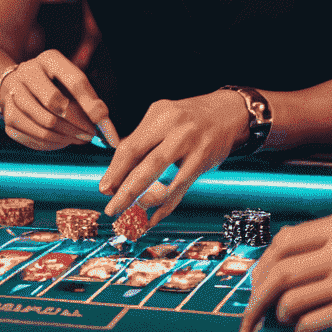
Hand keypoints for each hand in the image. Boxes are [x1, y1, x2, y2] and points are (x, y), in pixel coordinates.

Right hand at [0, 49, 118, 151]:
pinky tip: (63, 141)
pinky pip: (33, 137)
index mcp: (49, 59)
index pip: (74, 81)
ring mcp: (13, 94)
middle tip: (91, 135)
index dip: (91, 104)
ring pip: (44, 124)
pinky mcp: (7, 116)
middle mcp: (28, 72)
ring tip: (80, 139)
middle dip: (77, 124)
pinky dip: (52, 144)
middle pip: (55, 103)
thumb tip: (104, 125)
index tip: (104, 122)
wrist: (14, 84)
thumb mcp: (69, 81)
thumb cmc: (52, 83)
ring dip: (67, 137)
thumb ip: (87, 99)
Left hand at [98, 91, 249, 224]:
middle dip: (124, 190)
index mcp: (159, 115)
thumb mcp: (163, 118)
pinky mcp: (203, 160)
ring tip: (131, 213)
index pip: (131, 147)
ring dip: (144, 200)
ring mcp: (191, 145)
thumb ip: (141, 141)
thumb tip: (116, 173)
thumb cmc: (187, 118)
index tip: (104, 188)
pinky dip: (165, 207)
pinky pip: (180, 188)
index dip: (115, 171)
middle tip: (111, 209)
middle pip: (144, 165)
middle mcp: (175, 128)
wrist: (228, 112)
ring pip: (162, 178)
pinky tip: (153, 218)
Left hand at [240, 210, 331, 331]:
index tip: (256, 283)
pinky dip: (304, 331)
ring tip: (284, 324)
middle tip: (250, 317)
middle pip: (280, 272)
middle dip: (257, 298)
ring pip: (294, 299)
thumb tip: (304, 260)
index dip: (263, 265)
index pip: (285, 242)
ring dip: (281, 317)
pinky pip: (317, 321)